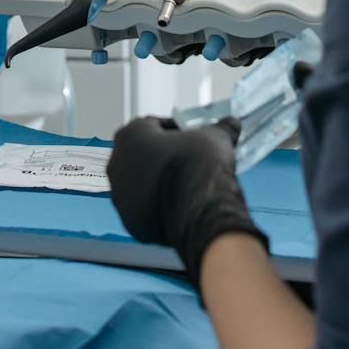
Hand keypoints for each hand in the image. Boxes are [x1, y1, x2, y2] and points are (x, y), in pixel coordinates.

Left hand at [107, 116, 269, 291]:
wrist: (200, 209)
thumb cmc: (199, 166)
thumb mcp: (216, 137)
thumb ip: (220, 128)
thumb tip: (230, 125)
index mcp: (130, 135)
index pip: (152, 126)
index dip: (175, 130)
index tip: (191, 137)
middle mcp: (118, 164)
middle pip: (142, 156)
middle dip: (164, 158)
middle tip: (189, 161)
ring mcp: (121, 197)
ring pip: (142, 185)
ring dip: (161, 184)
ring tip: (187, 186)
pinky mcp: (131, 222)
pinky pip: (146, 211)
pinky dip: (161, 208)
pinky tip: (182, 206)